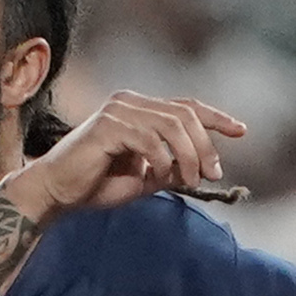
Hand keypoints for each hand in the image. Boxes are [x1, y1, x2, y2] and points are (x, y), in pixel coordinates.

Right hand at [15, 91, 245, 218]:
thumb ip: (170, 169)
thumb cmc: (94, 185)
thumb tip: (201, 170)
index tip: (240, 131)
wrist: (54, 193)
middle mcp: (129, 102)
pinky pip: (149, 140)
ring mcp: (117, 111)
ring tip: (189, 181)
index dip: (216, 117)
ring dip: (188, 156)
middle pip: (185, 115)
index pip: (186, 106)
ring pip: (172, 126)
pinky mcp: (107, 126)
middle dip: (205, 145)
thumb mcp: (143, 178)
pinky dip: (161, 161)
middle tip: (212, 174)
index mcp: (139, 109)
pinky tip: (156, 178)